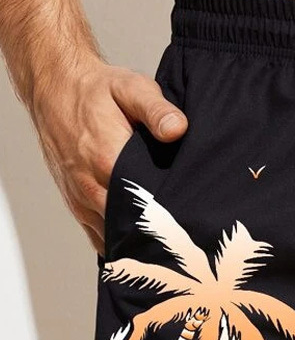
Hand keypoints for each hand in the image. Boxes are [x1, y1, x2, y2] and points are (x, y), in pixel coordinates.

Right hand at [30, 53, 187, 254]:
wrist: (54, 88)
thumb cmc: (98, 90)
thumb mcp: (131, 88)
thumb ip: (156, 110)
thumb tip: (178, 129)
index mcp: (107, 161)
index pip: (146, 206)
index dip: (172, 221)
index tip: (195, 228)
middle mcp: (91, 186)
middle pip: (132, 229)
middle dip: (161, 240)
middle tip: (192, 248)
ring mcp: (81, 199)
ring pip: (115, 239)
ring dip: (142, 245)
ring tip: (173, 252)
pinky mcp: (76, 205)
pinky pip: (100, 239)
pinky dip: (122, 246)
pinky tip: (146, 248)